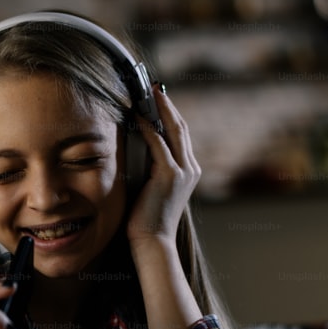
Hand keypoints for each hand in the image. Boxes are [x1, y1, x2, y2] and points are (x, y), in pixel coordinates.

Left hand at [126, 84, 200, 249]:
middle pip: (180, 126)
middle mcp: (191, 168)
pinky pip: (158, 143)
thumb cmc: (147, 221)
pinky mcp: (170, 175)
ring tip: (146, 93)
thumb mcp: (152, 190)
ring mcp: (183, 171)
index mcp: (189, 172)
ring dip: (159, 109)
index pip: (180, 135)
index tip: (157, 98)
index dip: (170, 114)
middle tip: (154, 86)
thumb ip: (151, 171)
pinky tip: (137, 114)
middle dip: (166, 104)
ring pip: (173, 130)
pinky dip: (148, 126)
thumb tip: (136, 154)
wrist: (153, 242)